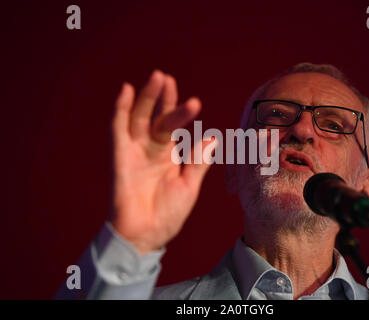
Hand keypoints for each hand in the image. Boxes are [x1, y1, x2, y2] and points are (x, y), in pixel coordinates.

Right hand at [110, 70, 213, 253]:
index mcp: (168, 156)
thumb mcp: (189, 185)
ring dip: (147, 98)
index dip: (180, 111)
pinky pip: (118, 130)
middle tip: (167, 78)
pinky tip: (126, 91)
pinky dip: (121, 110)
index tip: (193, 101)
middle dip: (162, 98)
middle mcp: (151, 149)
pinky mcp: (120, 157)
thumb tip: (213, 137)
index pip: (174, 127)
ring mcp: (135, 151)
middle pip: (157, 117)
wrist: (147, 236)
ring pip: (140, 118)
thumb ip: (198, 161)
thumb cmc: (168, 214)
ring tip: (157, 78)